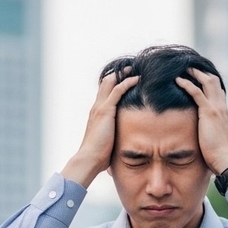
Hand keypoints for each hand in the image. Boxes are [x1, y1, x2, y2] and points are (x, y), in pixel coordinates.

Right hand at [61, 69, 139, 187]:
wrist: (90, 158)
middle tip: (131, 69)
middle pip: (106, 83)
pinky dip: (127, 83)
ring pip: (111, 83)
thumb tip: (122, 144)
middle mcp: (96, 107)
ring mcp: (100, 107)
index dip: (114, 84)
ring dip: (124, 75)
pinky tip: (137, 79)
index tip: (125, 79)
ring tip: (136, 69)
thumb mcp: (108, 142)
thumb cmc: (99, 155)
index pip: (104, 93)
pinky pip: (118, 91)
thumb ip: (114, 137)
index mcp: (96, 113)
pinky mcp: (106, 110)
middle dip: (118, 75)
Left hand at [174, 69, 227, 173]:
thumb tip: (204, 134)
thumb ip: (211, 132)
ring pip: (207, 81)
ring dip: (195, 73)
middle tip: (189, 68)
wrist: (224, 159)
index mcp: (225, 113)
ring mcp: (217, 108)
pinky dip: (187, 84)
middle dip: (202, 72)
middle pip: (214, 81)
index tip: (198, 77)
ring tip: (183, 68)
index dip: (208, 82)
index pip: (218, 91)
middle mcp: (222, 107)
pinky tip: (178, 80)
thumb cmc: (219, 155)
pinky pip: (197, 92)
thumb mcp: (215, 139)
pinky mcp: (209, 112)